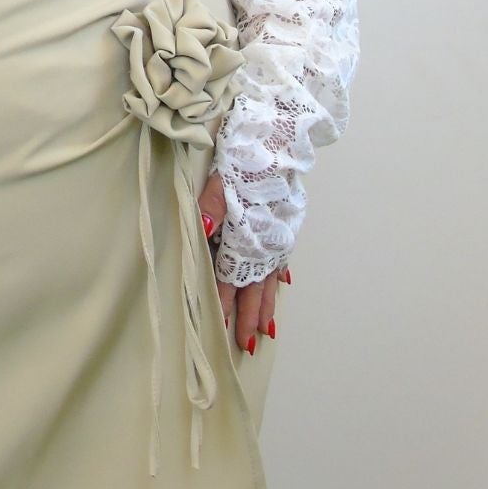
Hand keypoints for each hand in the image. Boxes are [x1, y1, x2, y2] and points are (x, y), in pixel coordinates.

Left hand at [196, 169, 288, 353]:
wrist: (277, 144)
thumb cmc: (247, 162)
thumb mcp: (223, 180)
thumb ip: (212, 206)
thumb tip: (204, 227)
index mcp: (246, 235)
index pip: (231, 276)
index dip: (226, 301)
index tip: (223, 326)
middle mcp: (264, 243)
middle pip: (254, 287)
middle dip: (249, 316)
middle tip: (246, 344)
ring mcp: (275, 237)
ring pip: (270, 279)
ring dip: (266, 304)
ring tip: (265, 331)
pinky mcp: (282, 227)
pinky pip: (281, 258)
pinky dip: (280, 275)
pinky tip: (282, 285)